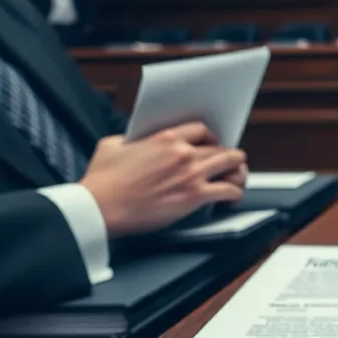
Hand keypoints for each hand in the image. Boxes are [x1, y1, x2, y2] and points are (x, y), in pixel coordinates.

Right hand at [80, 122, 246, 237]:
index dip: (211, 137)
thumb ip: (130, 139)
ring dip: (238, 170)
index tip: (212, 143)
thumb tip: (135, 140)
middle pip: (220, 148)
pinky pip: (228, 190)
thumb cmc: (101, 181)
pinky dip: (234, 194)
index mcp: (165, 138)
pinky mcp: (194, 196)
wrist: (100, 208)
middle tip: (229, 163)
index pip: (202, 129)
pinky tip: (232, 198)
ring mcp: (192, 174)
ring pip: (231, 164)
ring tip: (237, 176)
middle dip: (227, 155)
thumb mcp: (111, 146)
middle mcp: (183, 153)